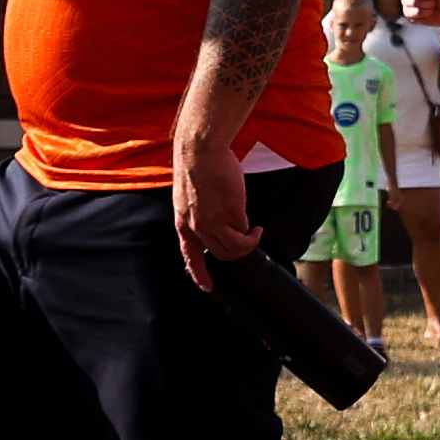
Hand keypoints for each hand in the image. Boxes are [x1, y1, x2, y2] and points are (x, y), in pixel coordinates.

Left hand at [175, 147, 259, 291]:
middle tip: (249, 241)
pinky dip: (252, 230)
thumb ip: (198, 214)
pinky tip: (256, 224)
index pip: (190, 256)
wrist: (200, 151)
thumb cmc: (196, 167)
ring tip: (256, 233)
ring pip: (235, 248)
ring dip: (249, 244)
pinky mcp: (232, 212)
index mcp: (183, 224)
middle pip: (221, 254)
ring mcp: (215, 221)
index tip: (208, 287)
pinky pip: (245, 229)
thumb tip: (217, 224)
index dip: (199, 274)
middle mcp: (197, 227)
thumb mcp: (188, 199)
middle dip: (238, 253)